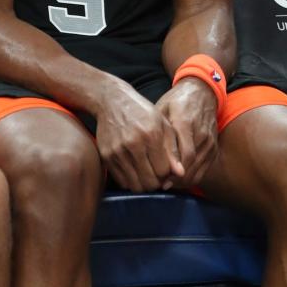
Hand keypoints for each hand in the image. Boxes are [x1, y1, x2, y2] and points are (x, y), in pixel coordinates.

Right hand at [94, 78, 184, 192]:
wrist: (112, 101)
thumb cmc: (142, 112)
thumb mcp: (163, 125)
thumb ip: (172, 150)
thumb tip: (180, 173)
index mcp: (151, 135)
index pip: (164, 171)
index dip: (168, 173)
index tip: (167, 168)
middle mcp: (133, 145)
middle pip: (150, 182)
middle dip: (157, 182)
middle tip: (158, 174)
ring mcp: (117, 152)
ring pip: (136, 185)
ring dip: (144, 184)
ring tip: (147, 174)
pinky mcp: (106, 156)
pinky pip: (122, 181)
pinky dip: (131, 181)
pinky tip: (135, 171)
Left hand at [155, 80, 219, 189]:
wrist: (201, 92)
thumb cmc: (176, 101)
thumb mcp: (162, 112)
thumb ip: (162, 136)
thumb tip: (159, 160)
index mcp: (186, 124)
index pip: (184, 156)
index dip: (173, 173)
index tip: (160, 181)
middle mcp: (202, 135)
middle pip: (191, 168)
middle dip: (175, 181)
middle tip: (159, 185)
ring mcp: (210, 143)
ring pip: (198, 172)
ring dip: (182, 181)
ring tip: (166, 183)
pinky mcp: (214, 148)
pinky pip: (204, 169)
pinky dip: (191, 177)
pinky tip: (178, 178)